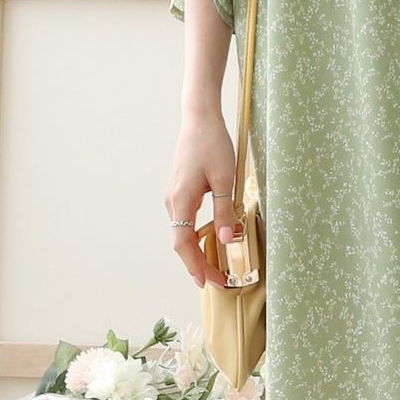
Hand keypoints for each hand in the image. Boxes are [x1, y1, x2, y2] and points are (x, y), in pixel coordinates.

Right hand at [166, 114, 237, 288]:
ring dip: (197, 251)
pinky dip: (195, 235)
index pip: (184, 244)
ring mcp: (174, 195)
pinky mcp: (180, 190)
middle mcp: (173, 201)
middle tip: (216, 280)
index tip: (209, 281)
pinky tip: (209, 240)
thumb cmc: (212, 144)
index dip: (195, 265)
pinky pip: (185, 220)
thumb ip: (224, 211)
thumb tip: (227, 240)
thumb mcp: (225, 179)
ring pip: (182, 232)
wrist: (199, 118)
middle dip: (197, 264)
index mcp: (181, 200)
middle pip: (181, 242)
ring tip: (214, 266)